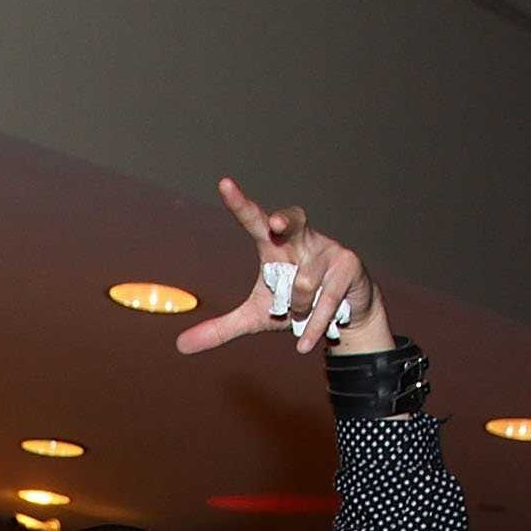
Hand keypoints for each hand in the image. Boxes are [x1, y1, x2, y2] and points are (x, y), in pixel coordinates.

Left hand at [176, 180, 390, 358]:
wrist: (345, 317)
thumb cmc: (296, 306)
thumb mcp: (256, 318)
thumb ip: (221, 328)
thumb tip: (181, 346)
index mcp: (275, 245)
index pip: (254, 220)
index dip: (240, 203)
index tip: (224, 184)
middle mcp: (301, 239)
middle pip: (290, 221)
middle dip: (283, 222)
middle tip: (273, 225)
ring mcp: (328, 249)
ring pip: (302, 285)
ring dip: (297, 311)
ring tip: (301, 314)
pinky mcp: (349, 265)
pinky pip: (325, 300)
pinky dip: (313, 326)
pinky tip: (304, 342)